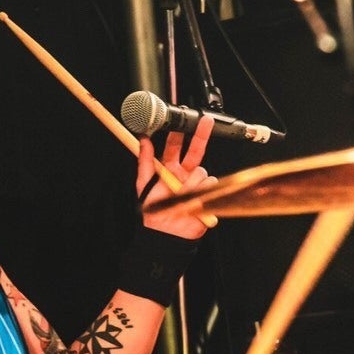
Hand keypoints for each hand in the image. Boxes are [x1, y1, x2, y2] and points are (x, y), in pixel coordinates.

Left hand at [137, 114, 216, 240]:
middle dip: (201, 135)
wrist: (167, 232)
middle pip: (195, 150)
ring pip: (202, 172)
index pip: (175, 147)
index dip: (178, 135)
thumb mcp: (144, 183)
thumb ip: (145, 160)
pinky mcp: (207, 195)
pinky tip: (193, 201)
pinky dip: (201, 192)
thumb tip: (143, 140)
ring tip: (182, 196)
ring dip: (192, 182)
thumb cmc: (154, 211)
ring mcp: (196, 184)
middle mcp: (185, 174)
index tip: (180, 122)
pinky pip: (209, 185)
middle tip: (206, 121)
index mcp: (170, 169)